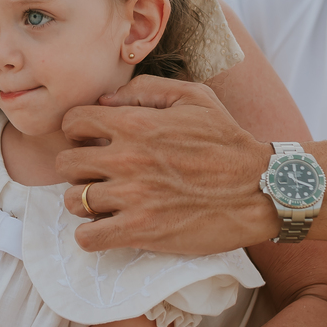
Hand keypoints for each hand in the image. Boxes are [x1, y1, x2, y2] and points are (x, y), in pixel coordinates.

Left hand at [55, 76, 276, 254]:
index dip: (79, 132)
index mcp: (136, 123)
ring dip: (85, 202)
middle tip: (100, 175)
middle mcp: (127, 157)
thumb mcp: (194, 97)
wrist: (260, 188)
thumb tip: (105, 98)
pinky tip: (109, 228)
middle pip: (66, 164)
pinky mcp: (140, 231)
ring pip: (73, 201)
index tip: (93, 143)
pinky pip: (88, 237)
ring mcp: (132, 196)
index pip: (73, 122)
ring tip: (106, 202)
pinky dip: (92, 235)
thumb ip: (146, 90)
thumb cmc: (228, 141)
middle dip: (79, 169)